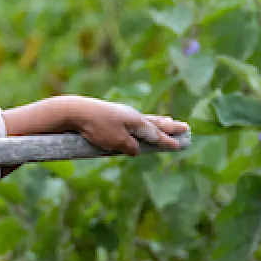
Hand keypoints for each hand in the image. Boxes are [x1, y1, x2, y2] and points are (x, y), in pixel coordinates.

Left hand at [64, 98, 189, 154]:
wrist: (76, 111)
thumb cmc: (97, 127)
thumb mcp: (116, 141)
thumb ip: (130, 146)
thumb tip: (136, 149)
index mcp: (136, 122)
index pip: (157, 134)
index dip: (169, 140)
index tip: (181, 144)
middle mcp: (132, 116)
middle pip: (156, 123)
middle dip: (170, 127)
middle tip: (185, 127)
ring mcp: (122, 114)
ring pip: (146, 119)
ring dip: (159, 122)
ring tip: (169, 121)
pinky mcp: (112, 115)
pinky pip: (134, 120)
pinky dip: (144, 121)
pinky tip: (142, 122)